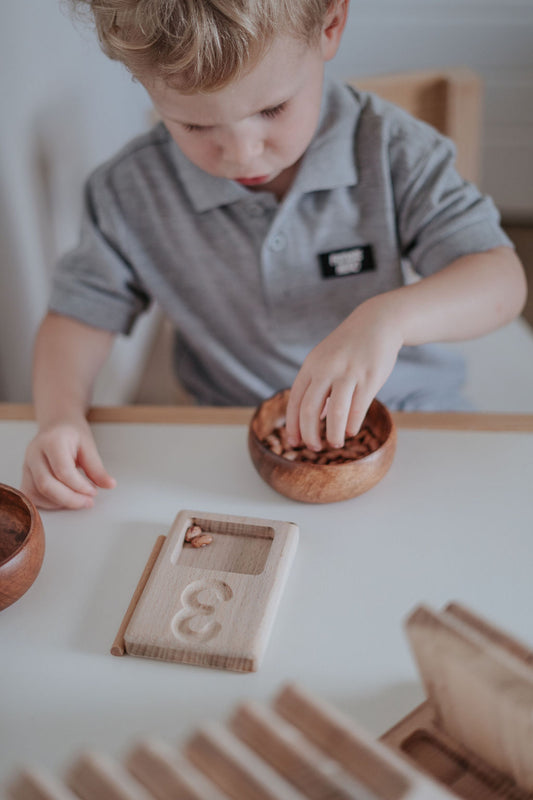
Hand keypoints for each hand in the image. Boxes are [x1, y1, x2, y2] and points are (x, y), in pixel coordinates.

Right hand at [22, 418, 115, 509]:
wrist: (56, 426)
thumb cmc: (72, 434)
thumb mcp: (88, 446)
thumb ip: (97, 468)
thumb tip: (109, 485)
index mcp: (51, 441)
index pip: (62, 470)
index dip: (79, 486)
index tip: (93, 492)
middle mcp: (34, 454)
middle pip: (46, 485)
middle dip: (70, 499)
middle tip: (88, 502)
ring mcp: (26, 466)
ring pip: (37, 493)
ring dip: (60, 502)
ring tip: (79, 499)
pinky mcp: (25, 477)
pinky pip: (33, 497)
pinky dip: (50, 503)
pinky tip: (65, 499)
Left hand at [285, 296, 402, 450]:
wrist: (377, 322)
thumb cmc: (348, 348)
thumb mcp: (325, 362)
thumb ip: (317, 389)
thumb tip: (313, 420)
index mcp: (311, 366)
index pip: (295, 401)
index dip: (293, 425)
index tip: (293, 443)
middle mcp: (326, 369)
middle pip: (309, 410)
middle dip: (309, 435)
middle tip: (315, 449)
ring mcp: (348, 373)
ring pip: (336, 413)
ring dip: (333, 434)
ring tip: (336, 443)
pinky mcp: (369, 377)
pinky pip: (358, 408)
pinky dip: (352, 425)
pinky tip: (351, 431)